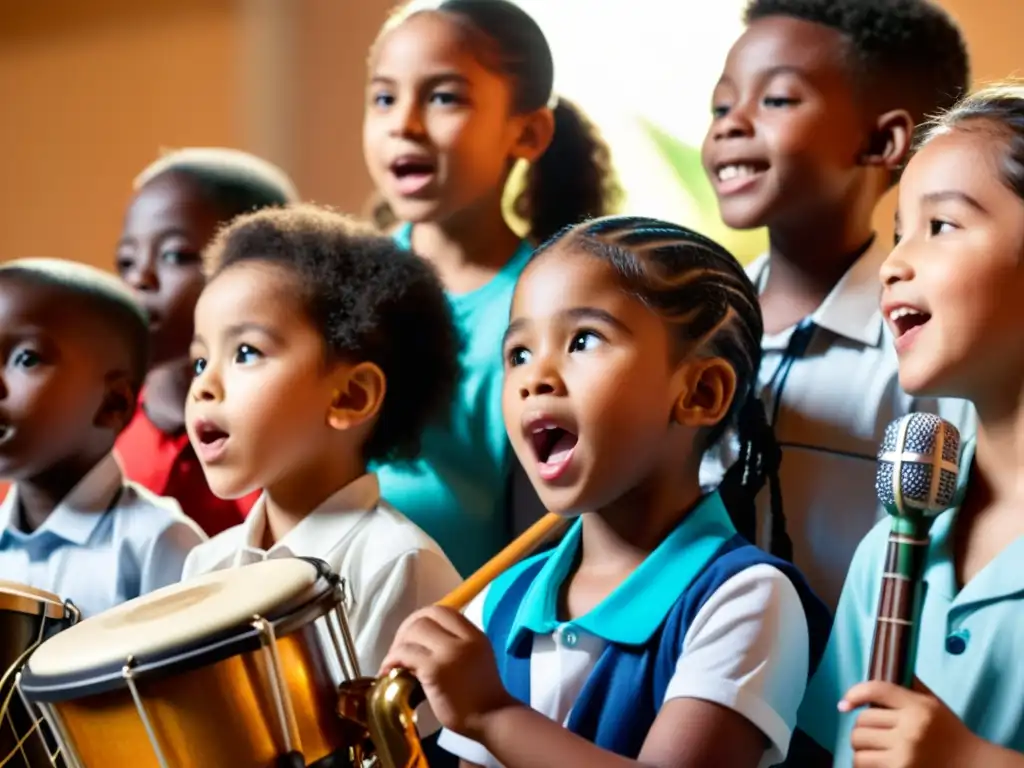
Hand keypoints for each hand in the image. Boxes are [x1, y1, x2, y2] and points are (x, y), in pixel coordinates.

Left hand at [380, 606, 517, 738]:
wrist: (492, 720)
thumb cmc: (481, 696)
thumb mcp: (476, 658)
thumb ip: (456, 645)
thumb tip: (423, 641)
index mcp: (474, 635)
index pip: (441, 610)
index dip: (421, 619)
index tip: (412, 637)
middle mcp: (463, 638)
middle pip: (424, 618)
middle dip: (405, 631)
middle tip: (399, 651)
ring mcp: (449, 652)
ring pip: (413, 632)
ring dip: (397, 647)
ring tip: (393, 663)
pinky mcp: (435, 670)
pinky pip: (405, 654)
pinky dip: (392, 661)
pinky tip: (389, 672)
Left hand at [840, 679, 982, 767]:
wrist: (973, 767)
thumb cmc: (950, 734)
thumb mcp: (933, 704)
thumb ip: (909, 686)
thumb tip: (884, 665)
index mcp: (919, 707)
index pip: (876, 689)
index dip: (854, 693)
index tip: (844, 704)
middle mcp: (911, 729)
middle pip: (862, 720)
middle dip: (863, 727)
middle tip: (873, 734)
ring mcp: (904, 753)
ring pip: (858, 744)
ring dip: (861, 747)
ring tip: (873, 749)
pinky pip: (864, 764)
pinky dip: (864, 763)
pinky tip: (875, 762)